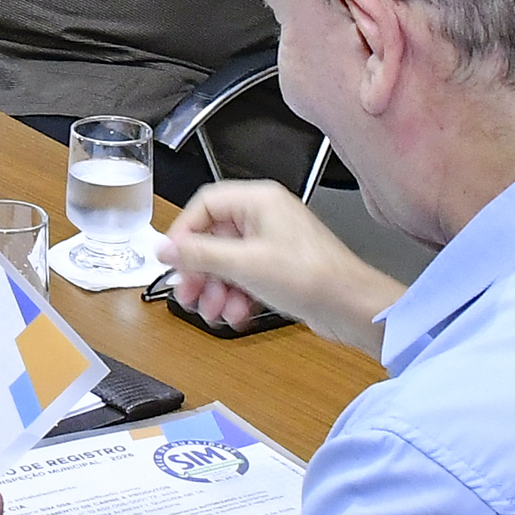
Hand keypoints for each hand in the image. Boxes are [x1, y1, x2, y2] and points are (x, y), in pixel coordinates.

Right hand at [159, 179, 405, 354]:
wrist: (352, 307)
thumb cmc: (310, 277)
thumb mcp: (243, 264)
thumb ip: (198, 254)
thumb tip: (163, 249)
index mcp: (258, 200)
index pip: (204, 206)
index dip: (184, 234)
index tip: (172, 260)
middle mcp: (265, 215)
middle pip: (213, 237)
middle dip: (200, 270)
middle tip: (188, 294)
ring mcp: (273, 242)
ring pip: (227, 261)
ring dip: (216, 288)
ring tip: (214, 312)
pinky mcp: (279, 266)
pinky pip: (244, 276)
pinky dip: (235, 295)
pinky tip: (236, 315)